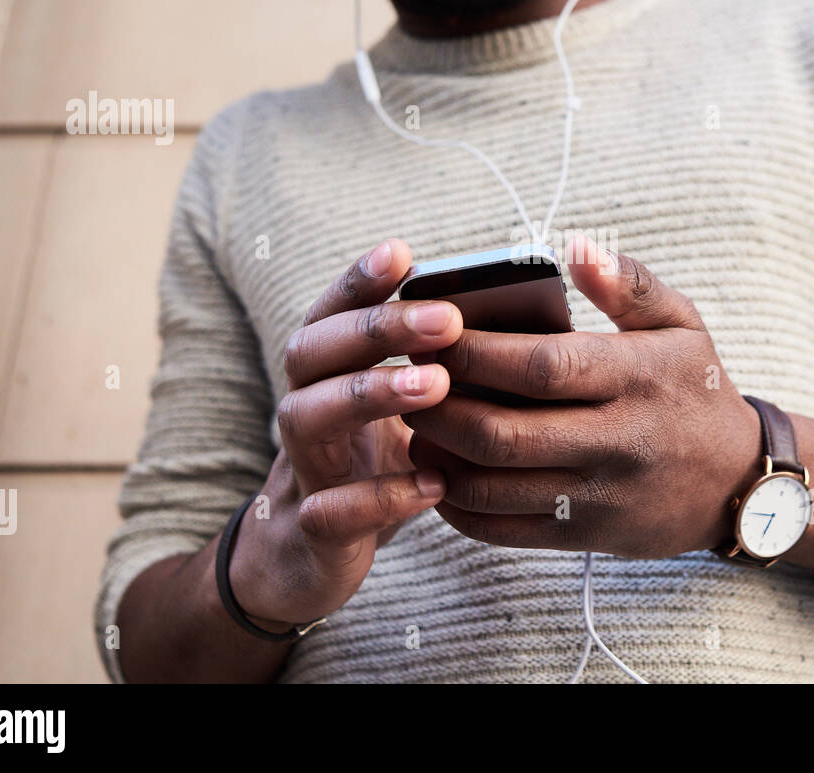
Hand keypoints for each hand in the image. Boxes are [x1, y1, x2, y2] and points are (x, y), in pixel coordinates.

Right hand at [227, 238, 462, 627]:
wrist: (306, 559)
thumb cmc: (370, 466)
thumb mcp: (397, 411)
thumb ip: (432, 368)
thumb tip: (511, 321)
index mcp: (325, 375)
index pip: (330, 314)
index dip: (358, 282)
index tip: (402, 253)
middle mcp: (304, 410)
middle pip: (313, 353)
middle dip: (375, 329)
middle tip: (444, 318)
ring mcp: (303, 469)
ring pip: (307, 418)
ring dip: (368, 394)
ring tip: (435, 386)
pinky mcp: (313, 530)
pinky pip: (333, 510)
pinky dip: (381, 496)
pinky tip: (434, 484)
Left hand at [402, 236, 761, 559]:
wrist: (737, 482)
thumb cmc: (695, 390)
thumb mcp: (682, 325)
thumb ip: (628, 283)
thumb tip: (574, 247)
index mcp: (636, 379)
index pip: (540, 366)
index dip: (475, 352)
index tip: (431, 332)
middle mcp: (617, 442)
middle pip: (503, 432)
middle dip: (438, 406)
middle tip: (404, 381)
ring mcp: (599, 496)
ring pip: (492, 486)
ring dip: (437, 456)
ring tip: (410, 424)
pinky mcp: (584, 538)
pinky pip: (501, 528)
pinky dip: (455, 504)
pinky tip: (438, 472)